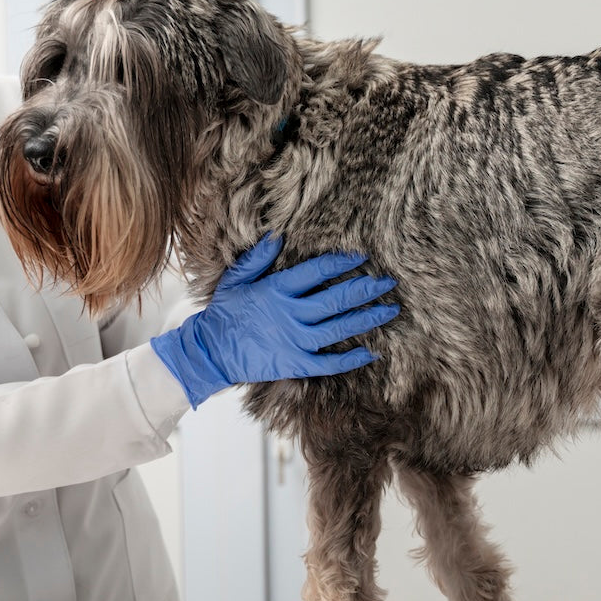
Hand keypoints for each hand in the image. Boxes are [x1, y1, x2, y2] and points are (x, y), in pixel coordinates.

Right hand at [151, 234, 399, 407]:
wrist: (210, 352)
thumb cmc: (223, 313)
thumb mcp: (235, 280)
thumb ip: (257, 259)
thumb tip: (278, 237)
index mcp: (277, 290)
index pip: (317, 272)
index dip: (342, 263)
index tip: (362, 257)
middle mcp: (290, 314)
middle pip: (336, 299)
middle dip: (365, 289)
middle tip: (389, 282)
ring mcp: (295, 341)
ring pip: (339, 328)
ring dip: (367, 318)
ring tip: (390, 310)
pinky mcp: (294, 364)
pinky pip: (328, 363)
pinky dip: (350, 359)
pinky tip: (370, 353)